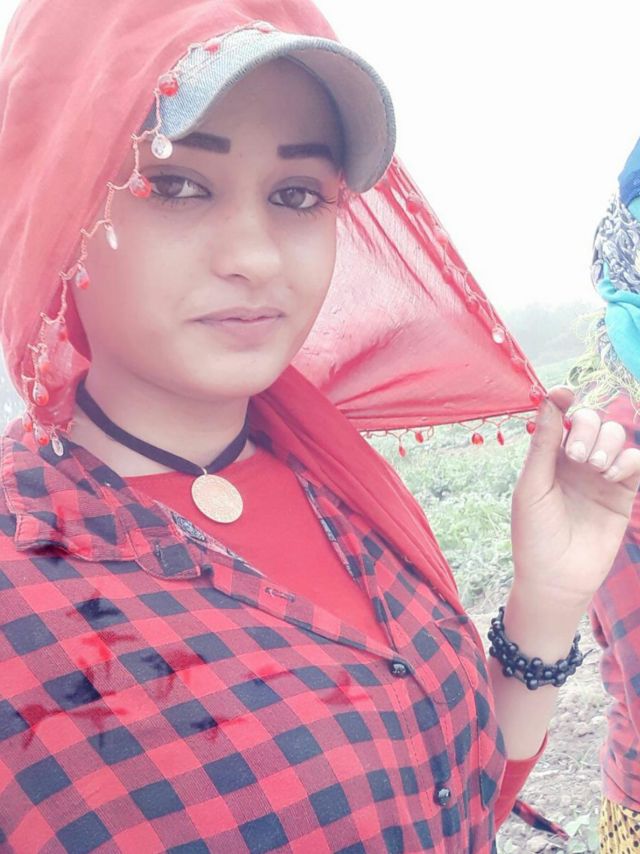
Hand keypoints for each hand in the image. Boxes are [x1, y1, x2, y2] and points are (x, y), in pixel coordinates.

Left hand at [511, 387, 639, 609]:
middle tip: (576, 457)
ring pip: (616, 437)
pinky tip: (610, 476)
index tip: (564, 393)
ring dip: (607, 443)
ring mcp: (600, 476)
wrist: (557, 578)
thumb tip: (551, 401)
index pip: (561, 418)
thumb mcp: (532, 486)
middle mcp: (575, 462)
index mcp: (548, 457)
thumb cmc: (534, 534)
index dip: (563, 401)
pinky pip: (635, 462)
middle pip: (593, 421)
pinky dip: (627, 460)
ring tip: (593, 468)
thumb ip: (544, 445)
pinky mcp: (623, 494)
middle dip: (588, 428)